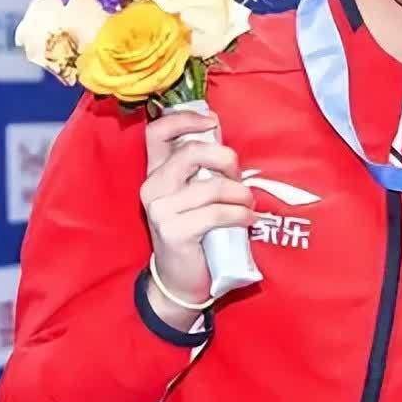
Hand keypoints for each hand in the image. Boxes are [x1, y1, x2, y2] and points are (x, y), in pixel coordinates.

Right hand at [139, 111, 255, 330]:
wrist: (181, 281)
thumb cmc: (196, 232)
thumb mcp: (196, 196)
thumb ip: (203, 171)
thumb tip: (229, 147)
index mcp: (156, 173)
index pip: (157, 132)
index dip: (185, 119)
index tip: (212, 121)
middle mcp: (153, 187)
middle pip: (192, 152)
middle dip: (226, 159)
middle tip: (239, 176)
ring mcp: (161, 210)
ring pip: (211, 186)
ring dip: (240, 194)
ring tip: (248, 205)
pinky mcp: (174, 231)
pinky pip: (218, 213)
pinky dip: (241, 215)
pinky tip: (248, 221)